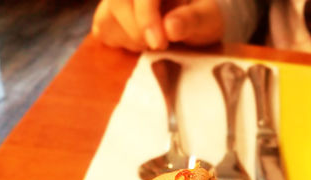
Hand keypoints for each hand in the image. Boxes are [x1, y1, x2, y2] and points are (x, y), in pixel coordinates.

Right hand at [92, 0, 223, 51]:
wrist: (197, 19)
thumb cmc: (204, 15)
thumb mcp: (208, 17)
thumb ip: (192, 19)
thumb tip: (170, 27)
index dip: (146, 17)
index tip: (159, 43)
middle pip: (117, 2)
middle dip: (137, 31)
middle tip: (160, 45)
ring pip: (106, 17)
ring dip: (130, 38)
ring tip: (153, 40)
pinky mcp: (108, 12)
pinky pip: (102, 28)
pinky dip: (120, 41)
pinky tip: (140, 41)